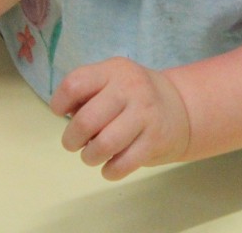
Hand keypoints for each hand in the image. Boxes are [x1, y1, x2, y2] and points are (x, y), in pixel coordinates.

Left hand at [51, 57, 191, 179]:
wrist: (181, 107)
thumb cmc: (132, 97)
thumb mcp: (112, 81)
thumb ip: (86, 93)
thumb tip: (65, 114)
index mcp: (115, 70)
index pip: (75, 84)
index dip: (59, 103)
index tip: (62, 113)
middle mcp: (132, 88)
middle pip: (85, 121)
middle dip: (71, 139)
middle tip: (75, 143)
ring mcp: (146, 114)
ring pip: (103, 145)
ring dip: (89, 157)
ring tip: (92, 155)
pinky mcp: (156, 140)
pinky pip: (122, 165)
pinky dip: (109, 171)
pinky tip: (110, 165)